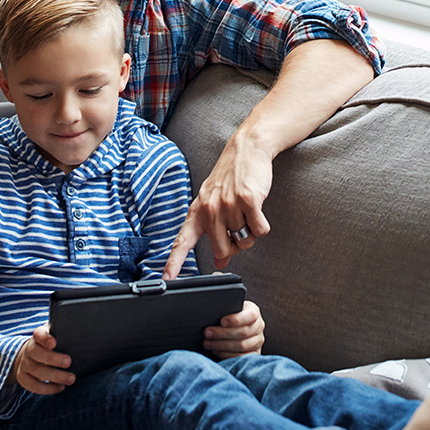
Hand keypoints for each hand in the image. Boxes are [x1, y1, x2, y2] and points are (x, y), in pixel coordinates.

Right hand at [10, 325, 75, 394]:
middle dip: (53, 359)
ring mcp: (24, 364)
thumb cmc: (52, 346)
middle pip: (36, 353)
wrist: (31, 357)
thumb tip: (83, 335)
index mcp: (38, 337)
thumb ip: (65, 335)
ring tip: (71, 378)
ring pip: (37, 371)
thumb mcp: (57, 337)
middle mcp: (28, 349)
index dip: (45, 338)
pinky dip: (48, 389)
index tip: (54, 343)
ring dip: (55, 376)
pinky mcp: (23, 378)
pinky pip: (33, 386)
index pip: (38, 334)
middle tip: (69, 362)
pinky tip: (61, 387)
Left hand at [163, 135, 272, 278]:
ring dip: (251, 232)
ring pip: (244, 241)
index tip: (167, 280)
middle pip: (223, 249)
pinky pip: (260, 230)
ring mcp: (228, 204)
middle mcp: (209, 209)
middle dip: (235, 246)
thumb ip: (214, 233)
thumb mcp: (215, 204)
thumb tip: (220, 261)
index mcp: (197, 211)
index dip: (174, 262)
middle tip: (239, 228)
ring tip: (247, 212)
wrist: (246, 149)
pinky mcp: (248, 200)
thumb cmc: (230, 177)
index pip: (183, 241)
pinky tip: (257, 209)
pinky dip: (262, 225)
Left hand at [204, 300, 264, 357]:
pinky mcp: (254, 353)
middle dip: (222, 333)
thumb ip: (224, 310)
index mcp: (254, 311)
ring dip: (222, 345)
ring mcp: (258, 341)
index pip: (250, 315)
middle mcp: (259, 326)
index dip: (236, 319)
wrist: (233, 326)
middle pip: (243, 332)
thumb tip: (211, 312)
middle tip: (207, 333)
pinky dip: (227, 355)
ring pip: (242, 345)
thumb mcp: (228, 309)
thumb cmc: (227, 316)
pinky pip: (242, 357)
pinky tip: (216, 351)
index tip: (222, 322)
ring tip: (208, 343)